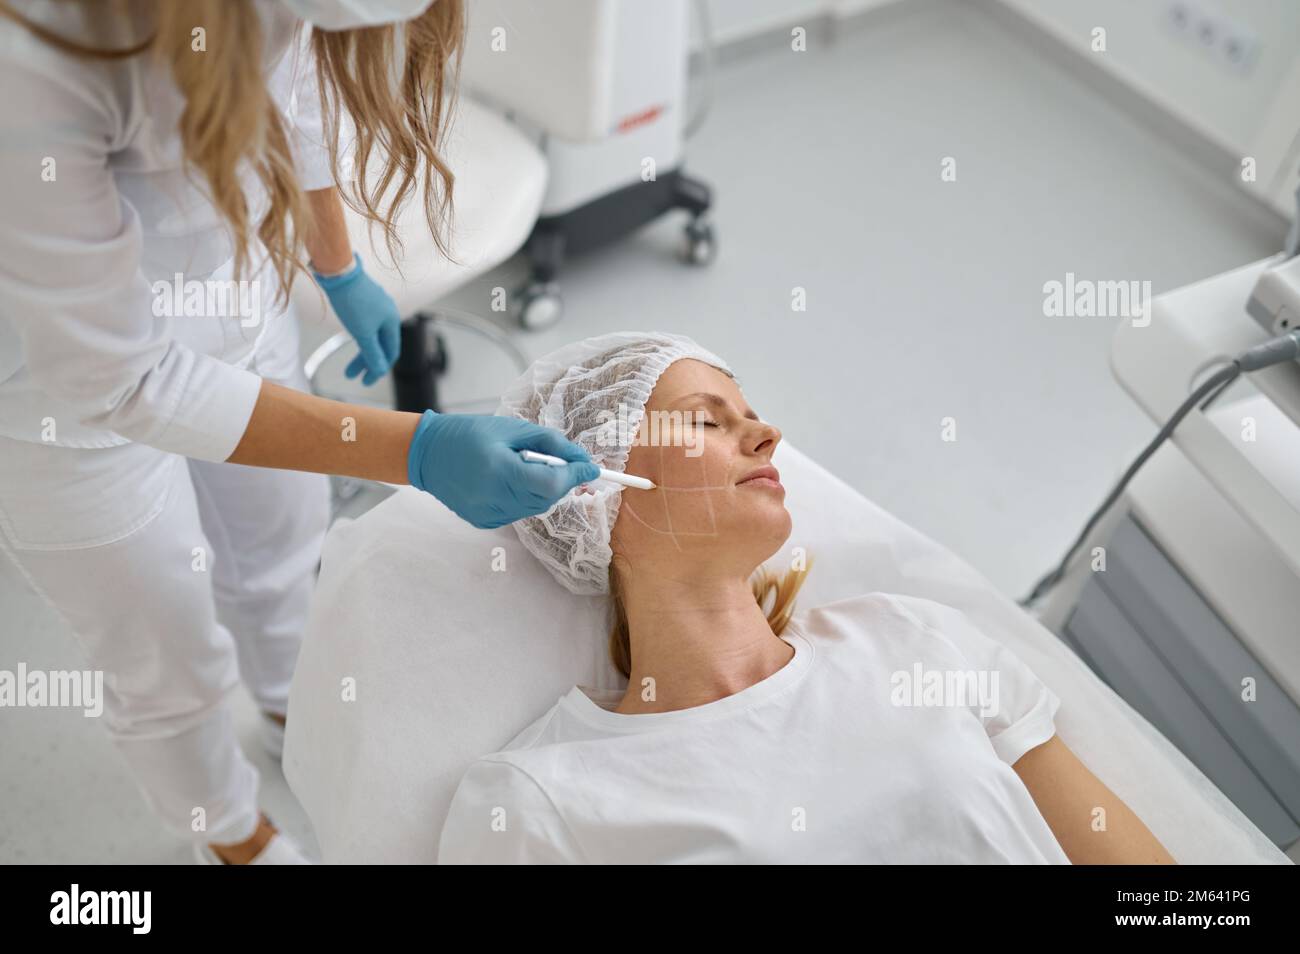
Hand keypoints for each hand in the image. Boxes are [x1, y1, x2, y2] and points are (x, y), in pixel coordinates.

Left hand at [313, 253, 400, 385]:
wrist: (338, 271)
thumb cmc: (352, 301)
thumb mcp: (363, 333)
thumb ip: (373, 353)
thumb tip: (381, 370)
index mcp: (392, 321)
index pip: (391, 351)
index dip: (379, 368)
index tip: (366, 381)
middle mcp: (388, 313)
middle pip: (380, 344)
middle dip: (366, 362)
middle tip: (353, 376)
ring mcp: (376, 305)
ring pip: (371, 334)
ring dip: (360, 350)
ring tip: (346, 364)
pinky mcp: (364, 298)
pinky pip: (366, 323)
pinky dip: (360, 336)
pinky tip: (351, 337)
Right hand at [407, 411, 599, 528]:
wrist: (426, 453)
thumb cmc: (469, 433)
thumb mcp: (512, 428)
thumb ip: (550, 442)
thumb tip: (581, 459)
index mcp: (499, 471)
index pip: (551, 484)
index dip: (576, 477)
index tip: (592, 469)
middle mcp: (492, 498)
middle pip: (547, 498)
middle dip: (561, 481)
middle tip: (561, 463)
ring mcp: (487, 514)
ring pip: (535, 508)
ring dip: (543, 489)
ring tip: (525, 467)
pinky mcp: (483, 521)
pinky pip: (518, 512)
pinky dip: (525, 498)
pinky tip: (509, 480)